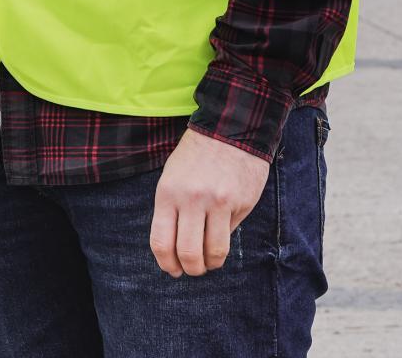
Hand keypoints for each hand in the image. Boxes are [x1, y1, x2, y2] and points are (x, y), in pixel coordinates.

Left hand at [149, 128, 269, 276]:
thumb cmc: (197, 156)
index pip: (161, 241)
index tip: (172, 270)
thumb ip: (174, 211)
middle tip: (193, 270)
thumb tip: (179, 248)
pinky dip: (225, 241)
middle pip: (188, 252)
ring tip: (210, 262)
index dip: (166, 263)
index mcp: (168, 193)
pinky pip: (230, 233)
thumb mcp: (173, 178)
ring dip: (211, 264)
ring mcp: (217, 202)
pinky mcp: (239, 203)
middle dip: (190, 269)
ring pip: (214, 251)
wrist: (229, 130)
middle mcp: (191, 199)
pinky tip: (221, 236)